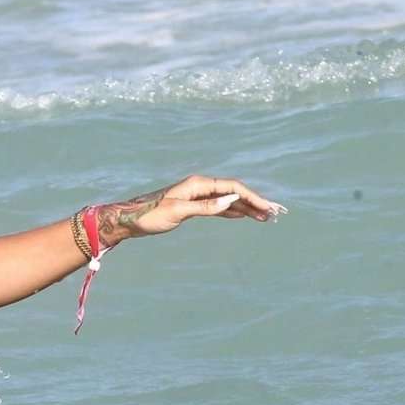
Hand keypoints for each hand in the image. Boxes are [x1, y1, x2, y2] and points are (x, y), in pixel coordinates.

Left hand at [94, 175, 283, 246]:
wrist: (129, 220)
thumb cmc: (150, 216)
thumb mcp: (178, 212)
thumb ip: (206, 207)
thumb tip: (232, 201)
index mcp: (198, 184)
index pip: (232, 187)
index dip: (253, 197)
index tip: (268, 208)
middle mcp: (199, 186)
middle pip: (234, 192)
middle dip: (254, 202)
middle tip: (274, 213)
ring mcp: (196, 196)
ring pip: (228, 200)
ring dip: (246, 208)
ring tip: (264, 217)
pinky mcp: (192, 205)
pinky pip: (218, 207)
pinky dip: (232, 211)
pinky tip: (243, 216)